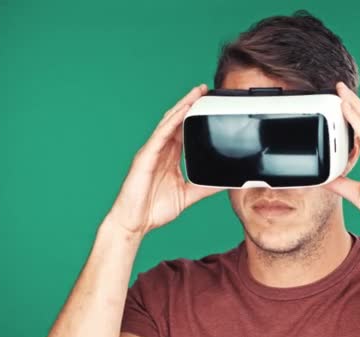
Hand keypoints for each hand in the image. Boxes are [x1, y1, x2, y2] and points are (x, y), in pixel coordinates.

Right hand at [106, 84, 224, 235]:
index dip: (195, 116)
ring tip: (196, 94)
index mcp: (170, 156)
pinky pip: (159, 136)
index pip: (184, 130)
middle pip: (176, 121)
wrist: (135, 223)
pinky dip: (170, 123)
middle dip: (190, 104)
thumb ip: (205, 187)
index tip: (209, 104)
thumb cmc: (154, 209)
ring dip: (182, 107)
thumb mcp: (188, 195)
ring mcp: (151, 151)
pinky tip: (181, 113)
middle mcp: (160, 150)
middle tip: (205, 89)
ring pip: (168, 123)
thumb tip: (225, 183)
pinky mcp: (145, 157)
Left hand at [324, 82, 359, 242]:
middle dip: (355, 103)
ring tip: (341, 93)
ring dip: (355, 106)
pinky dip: (357, 121)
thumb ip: (342, 184)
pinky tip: (347, 110)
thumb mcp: (359, 194)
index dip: (358, 114)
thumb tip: (327, 178)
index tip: (345, 102)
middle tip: (340, 89)